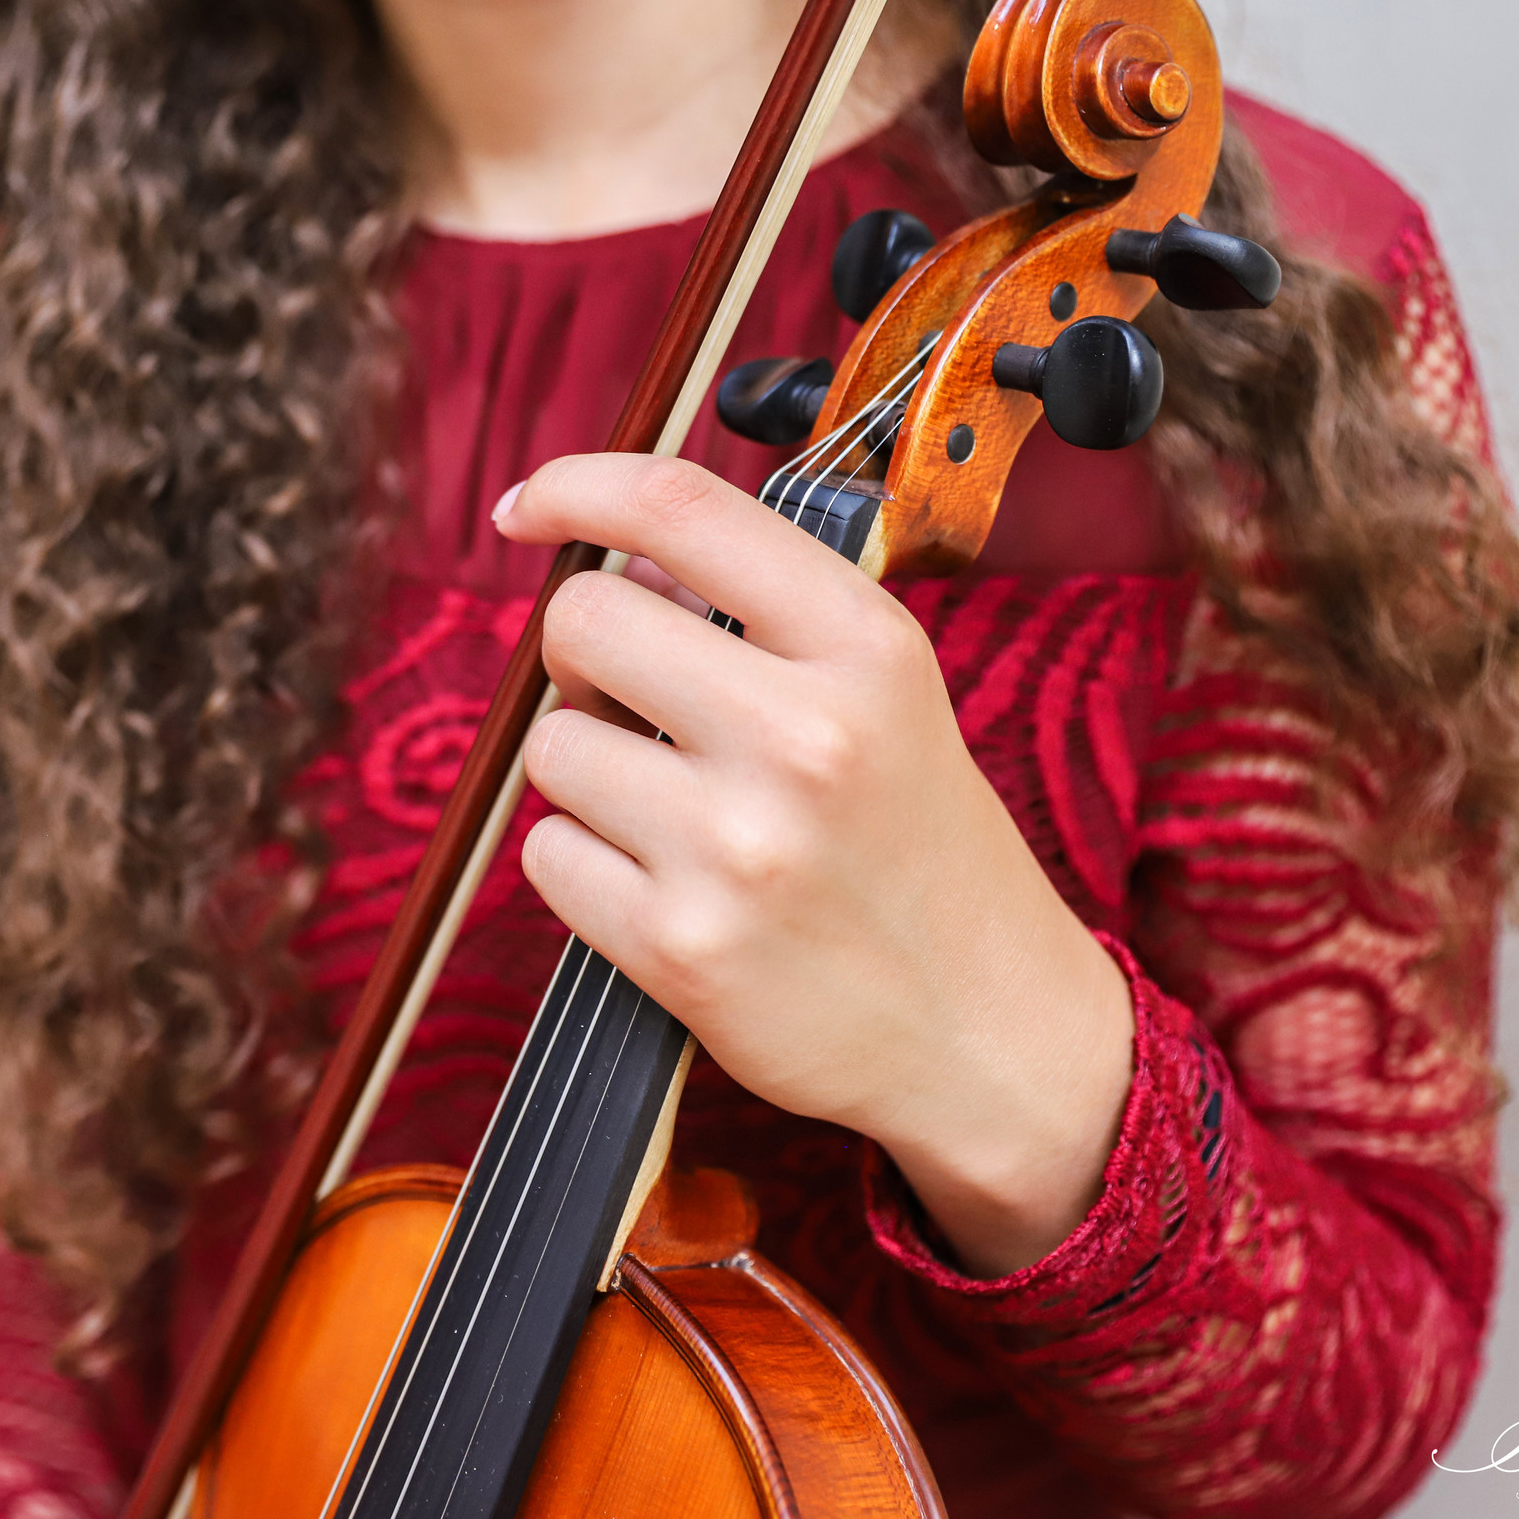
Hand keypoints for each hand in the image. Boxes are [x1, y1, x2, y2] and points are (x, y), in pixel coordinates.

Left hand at [495, 453, 1134, 1274]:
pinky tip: (660, 882)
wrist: (986, 1034)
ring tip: (671, 807)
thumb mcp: (888, 694)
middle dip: (580, 653)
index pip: (680, 509)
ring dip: (587, 769)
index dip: (578, 485)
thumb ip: (766, 613)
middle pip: (584, 619)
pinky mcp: (681, 948)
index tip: (532, 508)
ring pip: (552, 745)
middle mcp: (804, 737)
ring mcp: (737, 848)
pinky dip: (582, 864)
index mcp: (865, 649)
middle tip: (627, 697)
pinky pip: (548, 855)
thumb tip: (610, 554)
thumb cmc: (919, 849)